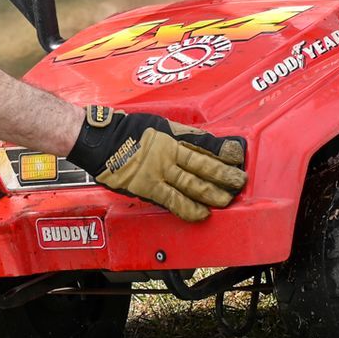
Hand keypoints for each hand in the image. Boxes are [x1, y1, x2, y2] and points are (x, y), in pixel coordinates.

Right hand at [67, 106, 246, 221]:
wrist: (99, 141)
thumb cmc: (126, 131)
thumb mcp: (158, 124)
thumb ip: (181, 134)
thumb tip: (204, 142)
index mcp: (172, 137)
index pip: (204, 145)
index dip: (223, 152)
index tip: (238, 157)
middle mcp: (168, 154)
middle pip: (203, 165)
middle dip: (224, 175)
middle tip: (239, 181)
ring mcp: (158, 172)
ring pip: (192, 183)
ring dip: (212, 193)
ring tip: (227, 199)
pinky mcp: (147, 188)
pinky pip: (172, 200)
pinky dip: (189, 208)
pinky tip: (202, 213)